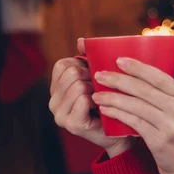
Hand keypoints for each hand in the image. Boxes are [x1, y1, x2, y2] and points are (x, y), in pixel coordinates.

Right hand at [49, 38, 132, 157]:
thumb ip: (88, 59)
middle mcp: (53, 101)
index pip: (63, 64)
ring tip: (102, 97)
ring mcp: (59, 114)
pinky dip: (96, 99)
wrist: (120, 132)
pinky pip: (83, 100)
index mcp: (56, 88)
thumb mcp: (98, 76)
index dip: (82, 65)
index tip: (94, 74)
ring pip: (77, 85)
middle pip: (71, 73)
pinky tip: (102, 107)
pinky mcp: (71, 124)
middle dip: (90, 76)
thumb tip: (81, 41)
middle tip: (101, 88)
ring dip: (95, 88)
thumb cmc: (110, 100)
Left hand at [92, 57, 173, 173]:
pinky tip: (106, 110)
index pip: (158, 76)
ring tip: (97, 94)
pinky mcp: (159, 139)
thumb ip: (162, 94)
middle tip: (100, 74)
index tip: (118, 60)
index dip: (138, 67)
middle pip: (144, 89)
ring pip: (136, 105)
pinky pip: (133, 122)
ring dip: (113, 98)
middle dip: (119, 80)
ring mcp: (170, 124)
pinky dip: (117, 114)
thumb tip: (134, 74)